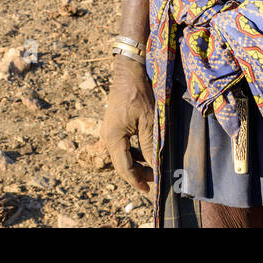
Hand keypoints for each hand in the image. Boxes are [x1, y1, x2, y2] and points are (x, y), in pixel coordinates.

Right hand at [102, 54, 155, 194]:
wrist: (129, 71)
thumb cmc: (139, 94)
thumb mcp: (149, 121)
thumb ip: (150, 146)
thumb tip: (155, 167)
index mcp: (113, 138)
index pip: (124, 168)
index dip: (136, 181)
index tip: (149, 191)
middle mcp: (107, 136)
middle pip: (121, 164)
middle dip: (137, 175)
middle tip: (155, 181)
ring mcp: (109, 131)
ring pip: (122, 156)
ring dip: (136, 164)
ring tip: (152, 170)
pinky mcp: (114, 125)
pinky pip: (122, 146)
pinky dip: (134, 153)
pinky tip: (145, 154)